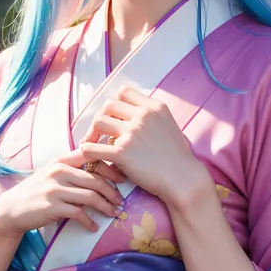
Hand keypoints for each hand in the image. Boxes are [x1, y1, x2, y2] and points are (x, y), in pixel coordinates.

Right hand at [0, 148, 124, 235]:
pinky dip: (89, 222)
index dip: (110, 167)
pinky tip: (93, 227)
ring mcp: (55, 189)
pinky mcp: (53, 206)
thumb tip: (100, 174)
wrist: (11, 210)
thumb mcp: (51, 174)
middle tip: (120, 202)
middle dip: (112, 192)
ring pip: (91, 197)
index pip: (92, 156)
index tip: (122, 179)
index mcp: (61, 160)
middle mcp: (59, 172)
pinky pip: (79, 214)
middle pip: (96, 179)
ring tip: (114, 214)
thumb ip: (71, 170)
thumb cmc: (35, 192)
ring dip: (106, 207)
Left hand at [80, 86, 209, 209]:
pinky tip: (91, 158)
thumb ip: (151, 116)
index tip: (116, 118)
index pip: (124, 92)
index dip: (116, 104)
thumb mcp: (169, 125)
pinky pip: (92, 148)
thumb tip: (131, 114)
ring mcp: (132, 134)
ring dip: (92, 133)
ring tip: (94, 145)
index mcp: (154, 107)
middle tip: (100, 133)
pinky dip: (87, 152)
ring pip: (98, 122)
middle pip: (108, 105)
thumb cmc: (178, 157)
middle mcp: (143, 116)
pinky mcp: (122, 153)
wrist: (183, 179)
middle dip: (101, 118)